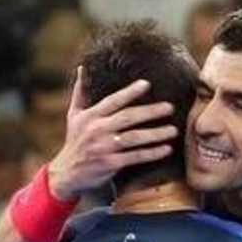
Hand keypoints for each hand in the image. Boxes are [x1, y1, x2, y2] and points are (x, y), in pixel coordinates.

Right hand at [47, 68, 177, 201]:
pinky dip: (151, 153)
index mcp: (89, 116)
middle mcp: (96, 130)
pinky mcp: (109, 164)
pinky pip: (134, 157)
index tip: (146, 84)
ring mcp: (103, 147)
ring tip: (173, 130)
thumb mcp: (74, 116)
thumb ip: (80, 93)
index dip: (129, 92)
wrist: (67, 173)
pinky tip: (166, 149)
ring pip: (133, 138)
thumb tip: (82, 68)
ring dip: (155, 134)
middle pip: (127, 117)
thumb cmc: (75, 140)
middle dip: (150, 112)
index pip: (112, 101)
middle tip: (170, 107)